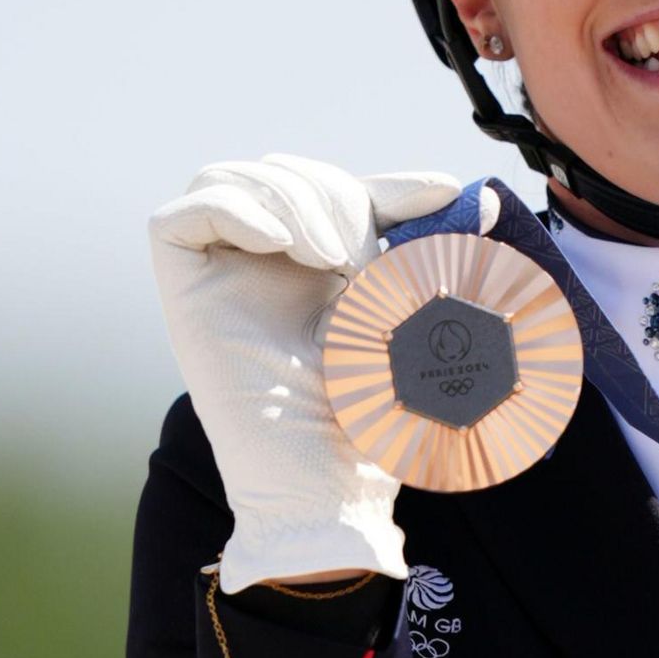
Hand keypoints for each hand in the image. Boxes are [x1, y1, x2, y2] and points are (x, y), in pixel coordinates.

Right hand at [147, 155, 497, 590]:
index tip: (440, 196)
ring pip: (225, 180)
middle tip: (364, 253)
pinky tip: (285, 246)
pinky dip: (233, 209)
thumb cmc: (371, 421)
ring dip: (290, 197)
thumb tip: (482, 199)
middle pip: (275, 173)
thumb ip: (430, 255)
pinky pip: (176, 219)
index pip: (327, 186)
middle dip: (331, 190)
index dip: (378, 182)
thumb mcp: (407, 316)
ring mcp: (215, 281)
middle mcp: (255, 270)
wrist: (331, 485)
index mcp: (308, 271)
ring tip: (333, 256)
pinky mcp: (183, 298)